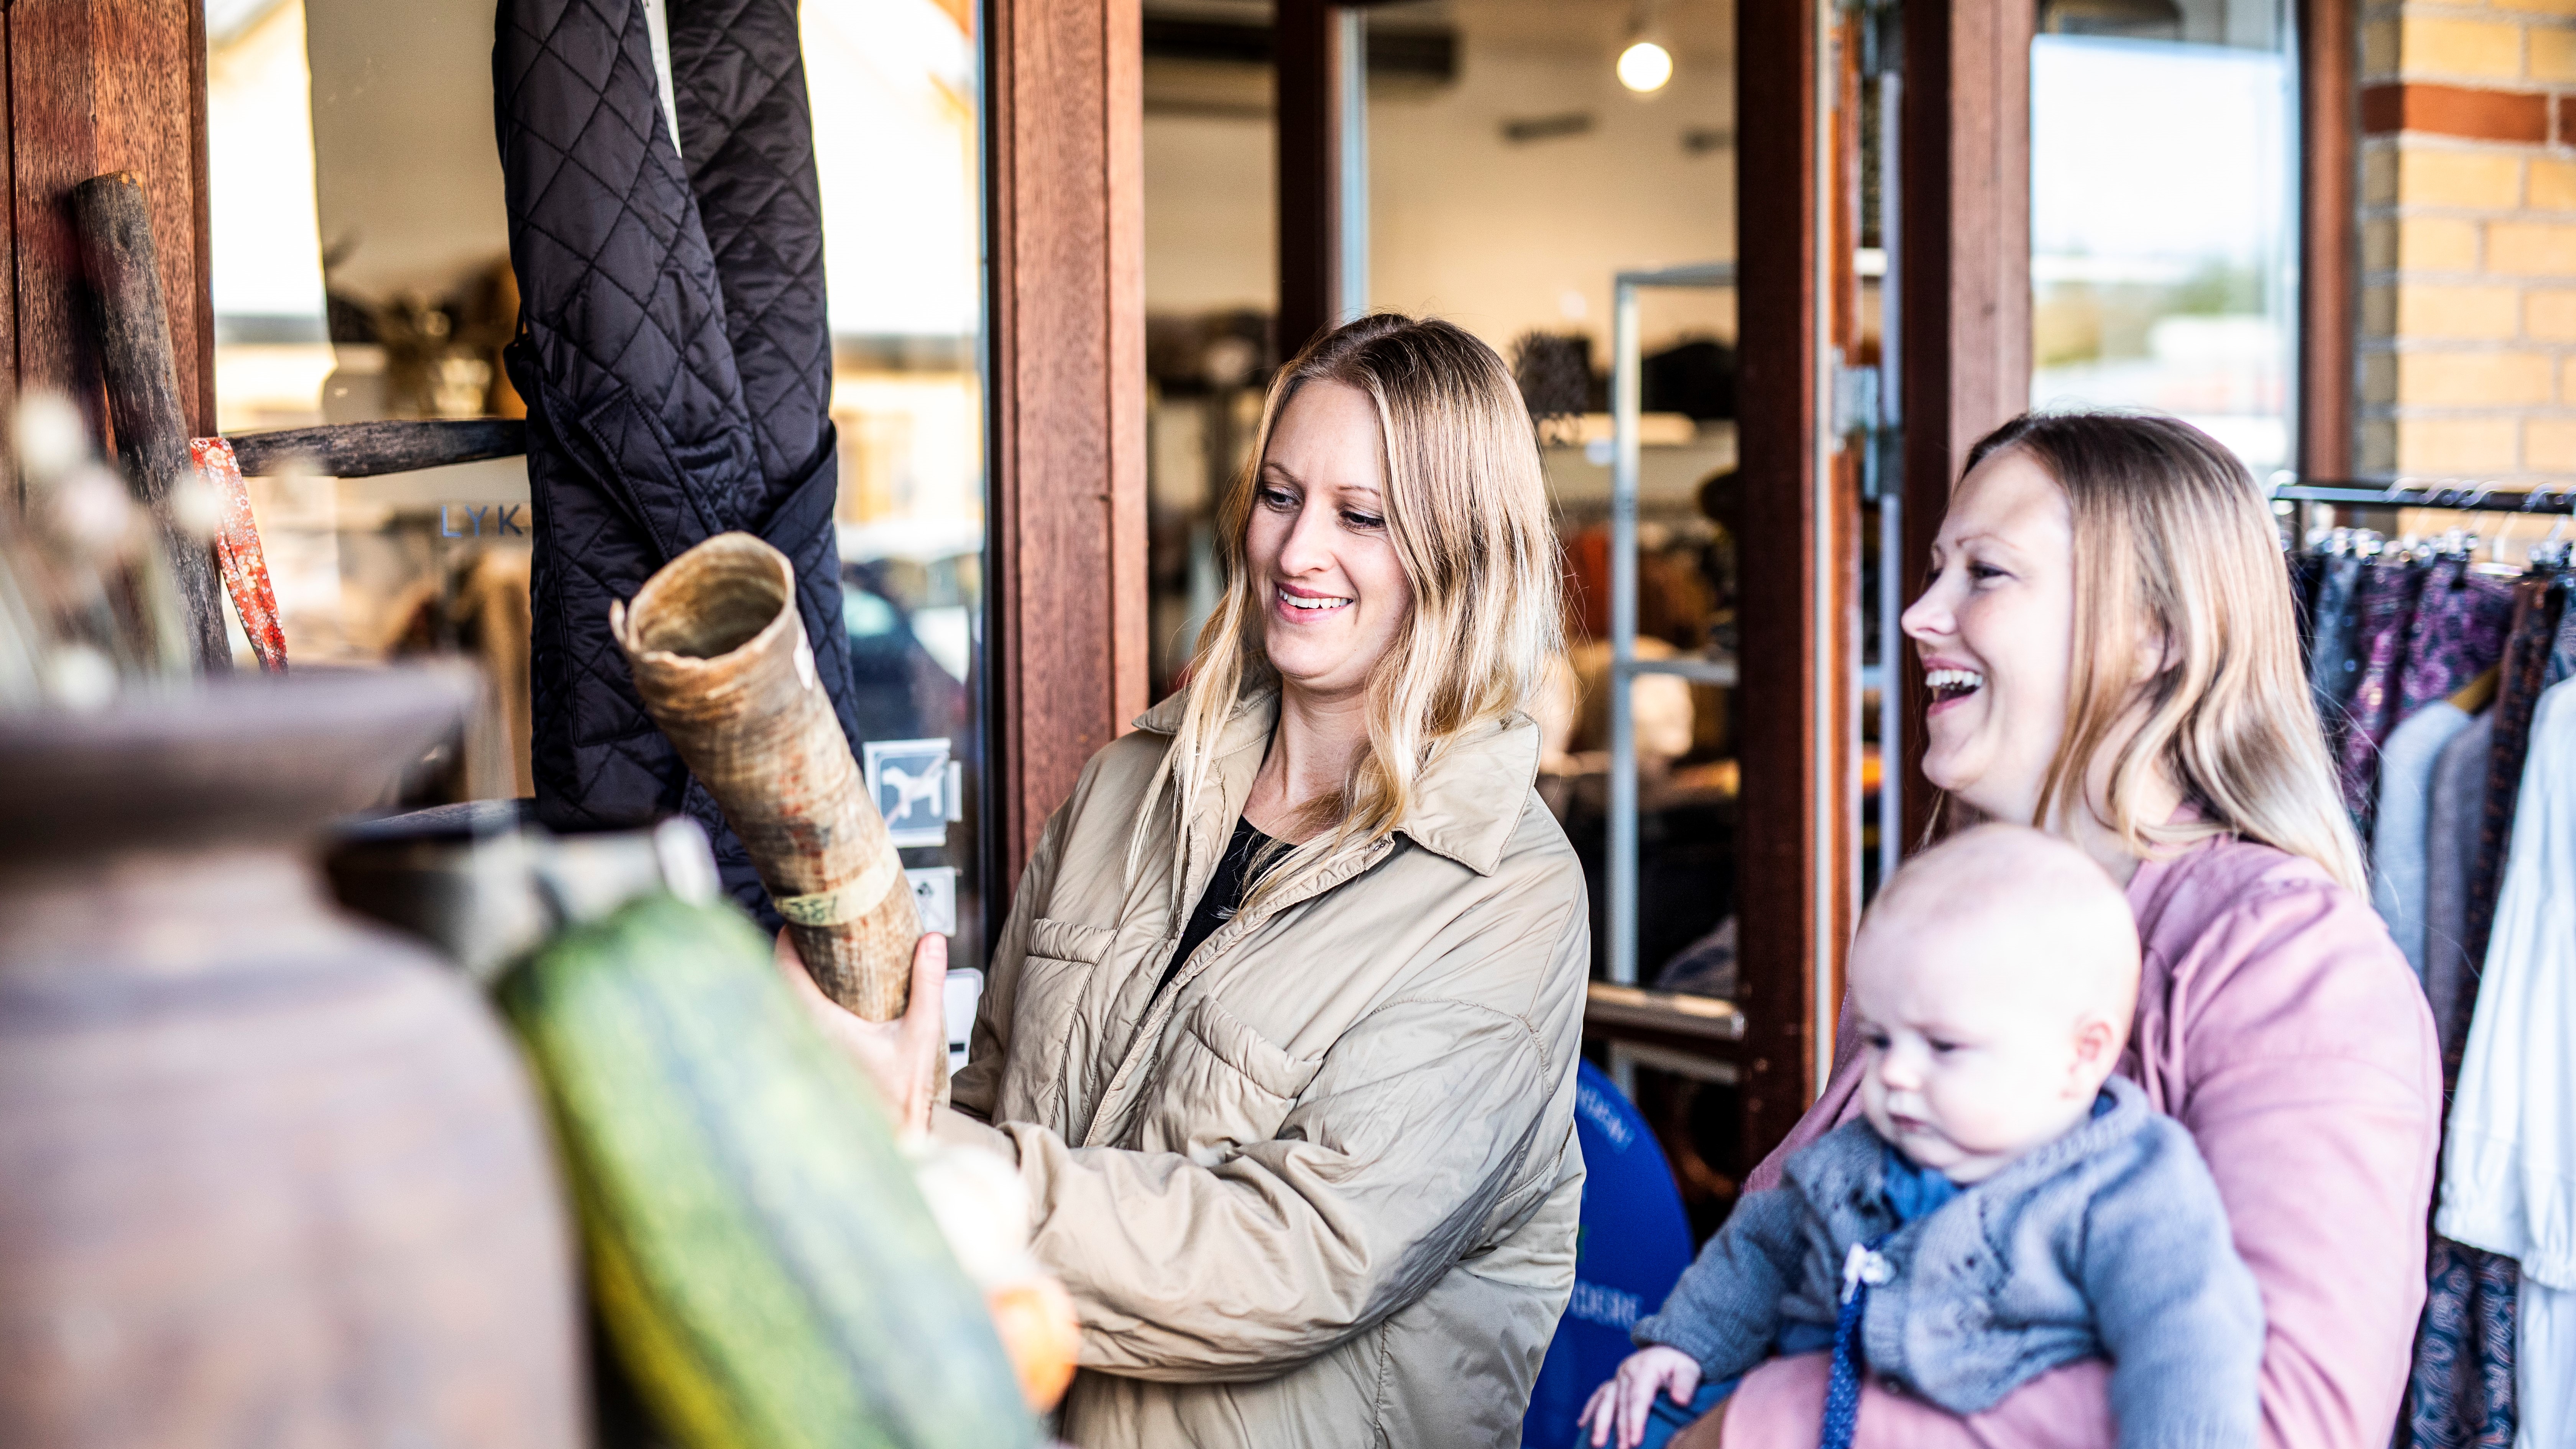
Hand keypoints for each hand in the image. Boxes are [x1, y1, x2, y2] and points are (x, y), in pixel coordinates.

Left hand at [776, 929, 949, 1138]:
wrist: (896, 1135)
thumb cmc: (903, 1095)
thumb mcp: (922, 1034)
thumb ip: (928, 985)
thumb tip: (932, 942)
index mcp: (825, 1025)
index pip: (787, 973)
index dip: (787, 941)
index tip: (795, 919)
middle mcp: (807, 1036)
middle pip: (779, 983)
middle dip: (790, 954)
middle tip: (806, 927)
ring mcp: (807, 1049)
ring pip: (785, 1002)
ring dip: (794, 978)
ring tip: (813, 953)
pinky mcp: (813, 1059)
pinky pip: (795, 1019)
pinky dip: (801, 999)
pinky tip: (822, 993)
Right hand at [1579, 1344, 1704, 1448]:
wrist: (1670, 1348)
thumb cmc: (1681, 1363)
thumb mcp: (1690, 1369)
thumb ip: (1685, 1384)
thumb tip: (1680, 1401)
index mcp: (1645, 1369)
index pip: (1638, 1398)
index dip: (1636, 1420)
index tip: (1635, 1440)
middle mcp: (1627, 1372)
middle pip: (1621, 1404)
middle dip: (1620, 1429)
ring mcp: (1619, 1377)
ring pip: (1606, 1401)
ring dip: (1600, 1422)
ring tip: (1597, 1443)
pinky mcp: (1615, 1382)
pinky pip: (1599, 1395)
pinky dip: (1590, 1409)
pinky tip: (1582, 1424)